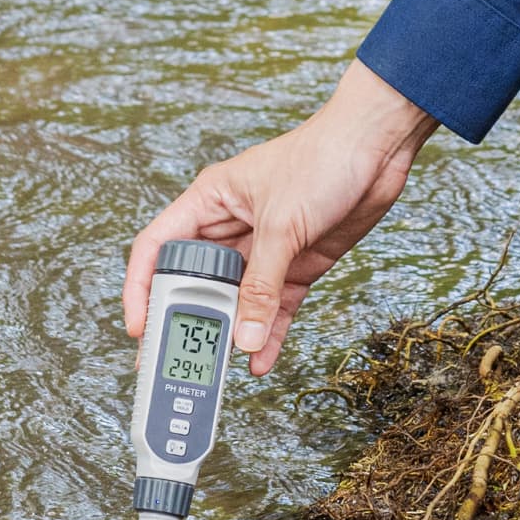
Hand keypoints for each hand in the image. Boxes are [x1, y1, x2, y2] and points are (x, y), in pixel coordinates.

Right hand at [124, 60, 439, 375]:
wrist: (379, 147)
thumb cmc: (323, 157)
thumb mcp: (282, 224)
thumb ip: (261, 285)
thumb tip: (243, 337)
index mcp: (209, 201)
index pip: (160, 247)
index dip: (142, 287)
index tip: (140, 327)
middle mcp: (230, 227)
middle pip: (196, 282)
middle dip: (187, 322)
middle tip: (174, 362)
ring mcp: (265, 250)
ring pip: (236, 302)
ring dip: (230, 334)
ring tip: (217, 373)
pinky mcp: (297, 265)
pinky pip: (274, 308)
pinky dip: (268, 334)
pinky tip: (260, 360)